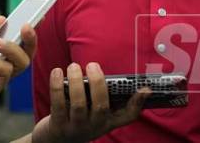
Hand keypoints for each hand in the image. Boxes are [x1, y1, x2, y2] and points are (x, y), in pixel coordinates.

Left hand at [0, 16, 35, 116]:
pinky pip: (5, 74)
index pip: (18, 40)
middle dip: (31, 38)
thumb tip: (3, 18)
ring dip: (12, 49)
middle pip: (27, 52)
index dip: (29, 29)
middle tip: (26, 26)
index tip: (37, 14)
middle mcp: (1, 63)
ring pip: (21, 63)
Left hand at [31, 62, 147, 142]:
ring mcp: (76, 128)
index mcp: (106, 122)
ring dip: (76, 81)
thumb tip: (113, 74)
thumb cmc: (77, 120)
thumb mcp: (94, 114)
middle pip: (101, 105)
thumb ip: (103, 96)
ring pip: (79, 104)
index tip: (145, 89)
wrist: (55, 142)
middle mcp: (94, 127)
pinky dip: (56, 86)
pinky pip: (58, 104)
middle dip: (97, 82)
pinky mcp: (58, 127)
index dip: (137, 103)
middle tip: (92, 65)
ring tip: (73, 66)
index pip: (127, 116)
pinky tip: (57, 72)